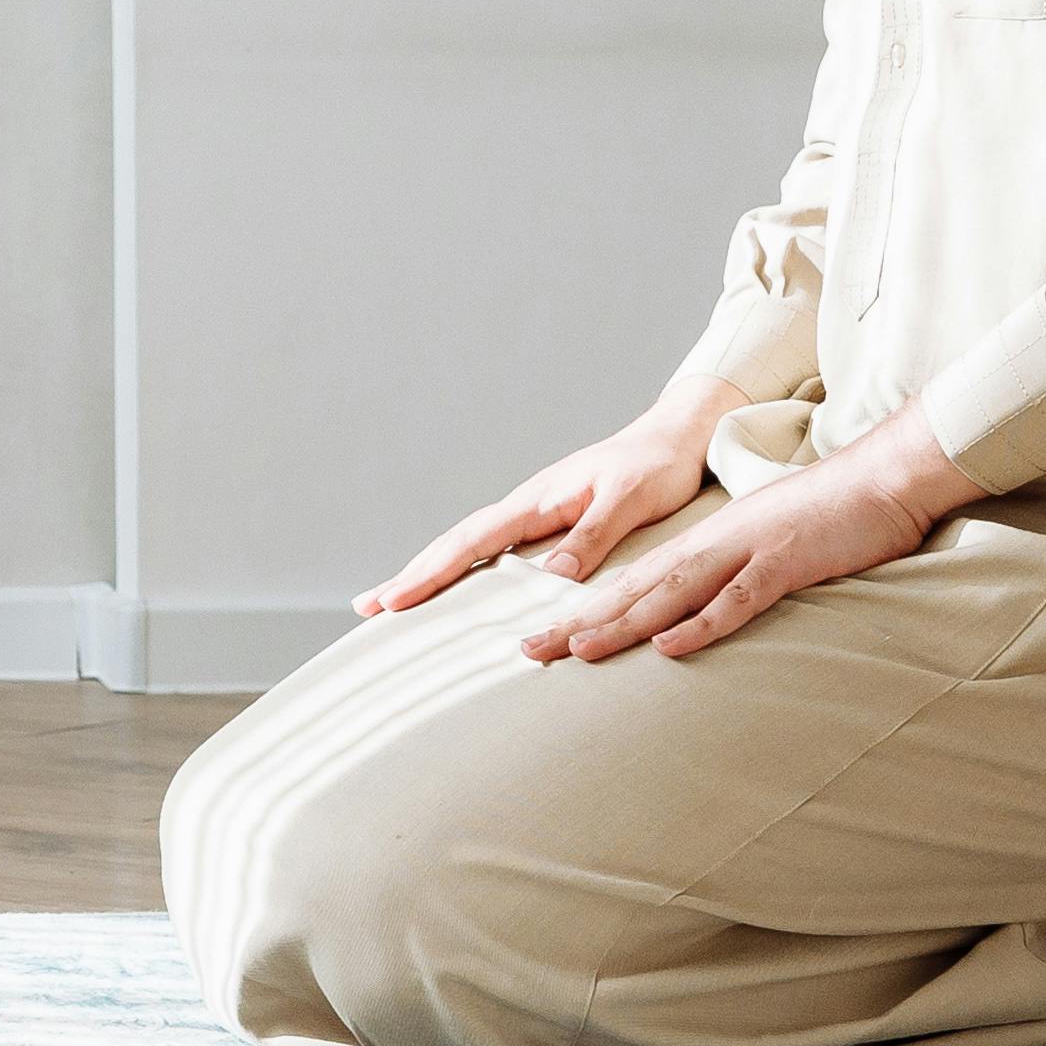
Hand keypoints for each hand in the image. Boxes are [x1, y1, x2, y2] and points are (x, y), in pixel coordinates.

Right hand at [362, 382, 745, 616]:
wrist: (677, 438)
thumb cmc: (657, 466)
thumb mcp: (629, 500)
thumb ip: (591, 536)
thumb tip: (548, 579)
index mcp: (538, 499)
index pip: (472, 540)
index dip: (433, 572)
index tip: (395, 599)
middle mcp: (527, 506)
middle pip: (456, 544)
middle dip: (411, 576)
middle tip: (368, 606)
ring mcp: (535, 514)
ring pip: (469, 547)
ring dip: (430, 573)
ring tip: (394, 600)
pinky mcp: (550, 523)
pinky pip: (495, 551)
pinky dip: (465, 569)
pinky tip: (456, 586)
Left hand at [525, 408, 979, 665]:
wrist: (883, 478)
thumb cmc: (830, 520)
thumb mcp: (767, 550)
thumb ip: (729, 580)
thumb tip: (694, 617)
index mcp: (705, 543)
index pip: (631, 582)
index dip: (583, 612)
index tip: (540, 640)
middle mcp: (713, 544)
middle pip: (634, 588)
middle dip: (579, 622)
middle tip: (526, 651)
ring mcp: (747, 551)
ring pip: (671, 591)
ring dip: (622, 622)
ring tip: (576, 650)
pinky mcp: (785, 562)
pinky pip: (738, 598)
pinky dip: (703, 623)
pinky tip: (670, 646)